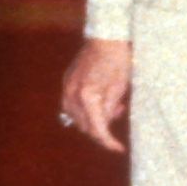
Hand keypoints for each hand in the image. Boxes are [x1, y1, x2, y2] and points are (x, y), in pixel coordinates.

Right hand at [61, 38, 131, 152]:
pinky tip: (100, 98)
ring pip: (77, 117)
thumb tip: (105, 123)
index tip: (118, 148)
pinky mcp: (67, 82)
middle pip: (84, 126)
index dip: (108, 142)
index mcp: (88, 97)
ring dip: (93, 118)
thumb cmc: (117, 60)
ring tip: (112, 104)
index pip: (96, 129)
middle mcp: (73, 94)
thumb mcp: (119, 89)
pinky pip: (73, 105)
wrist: (106, 37)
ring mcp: (67, 87)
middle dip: (102, 128)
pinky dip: (85, 108)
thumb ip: (110, 110)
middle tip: (118, 113)